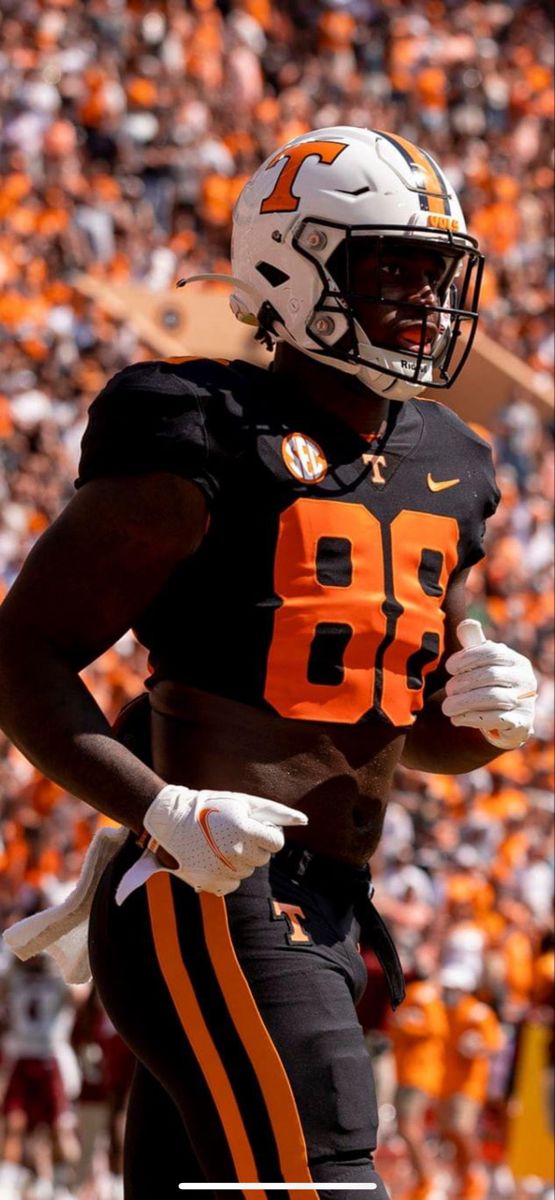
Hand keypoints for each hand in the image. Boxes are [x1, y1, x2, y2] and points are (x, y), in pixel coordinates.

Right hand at [116, 784, 307, 903]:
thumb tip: (305, 820)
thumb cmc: (211, 806)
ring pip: (247, 871)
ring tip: (218, 843)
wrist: (170, 820)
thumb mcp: (244, 802)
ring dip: (238, 860)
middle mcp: (236, 854)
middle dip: (252, 846)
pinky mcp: (209, 883)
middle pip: (262, 858)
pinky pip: (232, 884)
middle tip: (230, 832)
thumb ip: (276, 812)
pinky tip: (212, 858)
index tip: (252, 827)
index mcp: (246, 832)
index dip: (266, 834)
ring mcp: (222, 871)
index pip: (276, 843)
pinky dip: (226, 874)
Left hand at [441, 619, 536, 749]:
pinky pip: (494, 719)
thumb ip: (475, 644)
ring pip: (492, 698)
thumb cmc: (492, 685)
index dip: (467, 657)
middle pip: (490, 675)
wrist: (511, 719)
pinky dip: (471, 718)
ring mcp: (525, 701)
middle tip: (447, 690)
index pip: (492, 652)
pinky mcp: (520, 722)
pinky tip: (457, 718)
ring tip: (447, 707)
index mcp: (516, 660)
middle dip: (462, 683)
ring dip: (463, 702)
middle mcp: (525, 679)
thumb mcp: (484, 663)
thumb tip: (466, 624)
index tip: (449, 667)